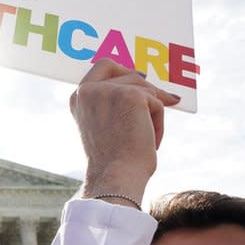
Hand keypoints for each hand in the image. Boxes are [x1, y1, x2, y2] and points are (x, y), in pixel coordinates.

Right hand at [69, 59, 180, 203]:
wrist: (116, 176)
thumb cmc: (112, 161)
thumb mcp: (104, 126)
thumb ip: (112, 104)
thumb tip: (146, 84)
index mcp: (78, 98)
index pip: (102, 67)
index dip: (124, 72)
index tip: (139, 80)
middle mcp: (89, 91)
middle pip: (127, 73)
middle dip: (146, 86)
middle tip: (165, 98)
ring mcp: (108, 91)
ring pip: (145, 88)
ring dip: (153, 111)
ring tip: (148, 138)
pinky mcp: (131, 95)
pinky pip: (157, 102)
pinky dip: (159, 123)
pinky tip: (151, 141)